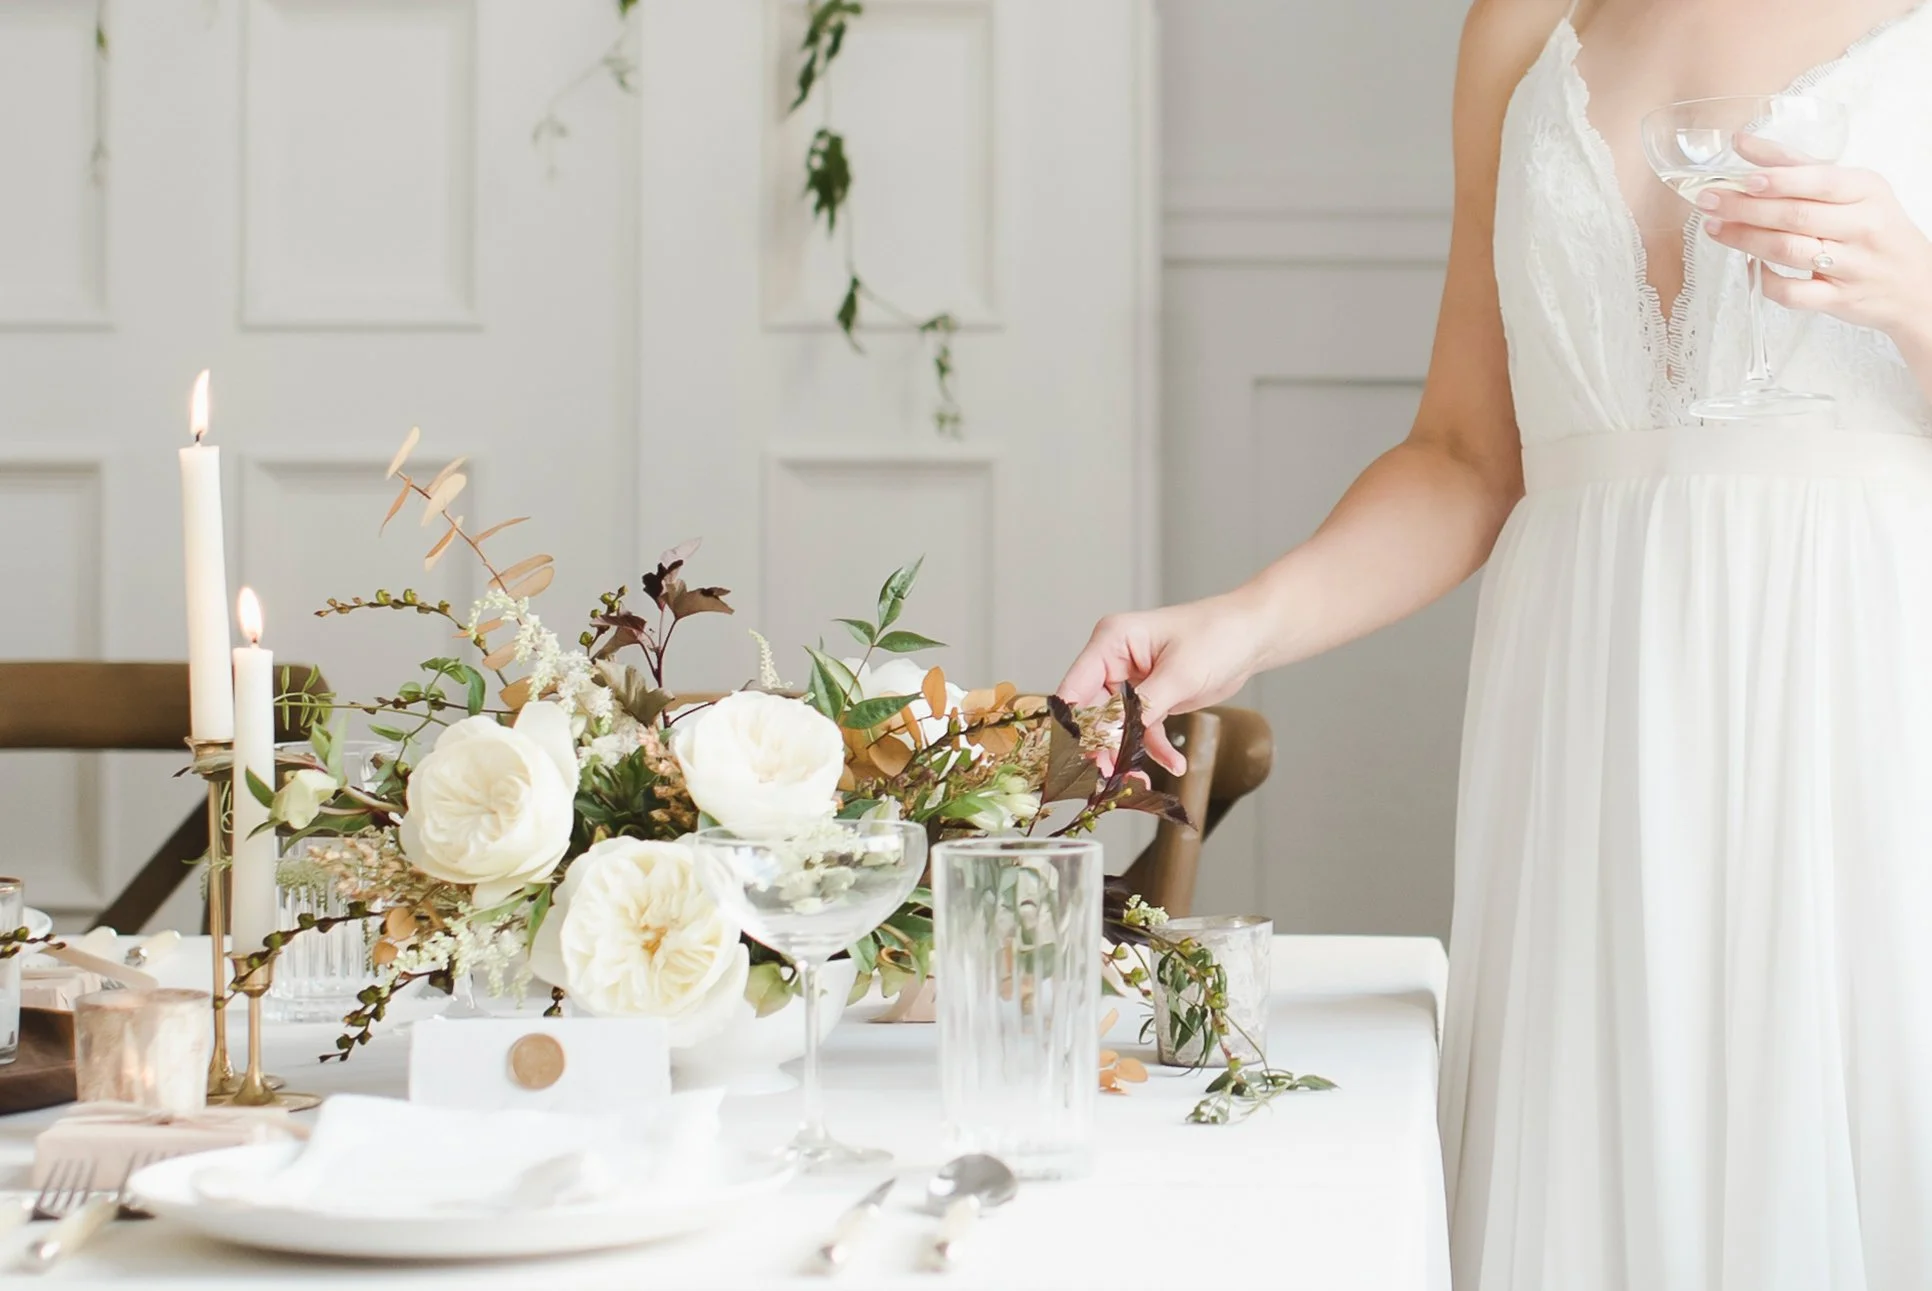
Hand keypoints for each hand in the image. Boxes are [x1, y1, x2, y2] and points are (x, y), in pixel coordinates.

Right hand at [1056, 592, 1267, 774]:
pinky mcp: (1149, 699)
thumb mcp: (1179, 674)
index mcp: (1111, 641)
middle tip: (1108, 777)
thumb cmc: (1217, 635)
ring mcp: (1130, 681)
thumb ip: (1143, 707)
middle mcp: (1113, 661)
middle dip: (1102, 747)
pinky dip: (1154, 749)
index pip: (1075, 687)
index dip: (1070, 724)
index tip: (1073, 759)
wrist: (1251, 637)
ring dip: (1127, 755)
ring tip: (1140, 781)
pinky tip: (1174, 763)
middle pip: (1091, 712)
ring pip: (1116, 727)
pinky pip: (1142, 731)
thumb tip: (1111, 737)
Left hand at [1700, 136, 1931, 341]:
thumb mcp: (1853, 189)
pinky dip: (1766, 281)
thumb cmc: (1875, 228)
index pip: (1820, 182)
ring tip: (1714, 227)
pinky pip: (1793, 294)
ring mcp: (1851, 266)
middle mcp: (1862, 226)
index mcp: (1866, 191)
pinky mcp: (1838, 299)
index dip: (1778, 180)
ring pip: (1789, 251)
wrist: (1915, 284)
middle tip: (1708, 200)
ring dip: (1744, 239)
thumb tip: (1742, 143)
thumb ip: (1797, 166)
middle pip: (1795, 216)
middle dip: (1745, 208)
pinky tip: (1752, 266)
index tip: (1742, 178)